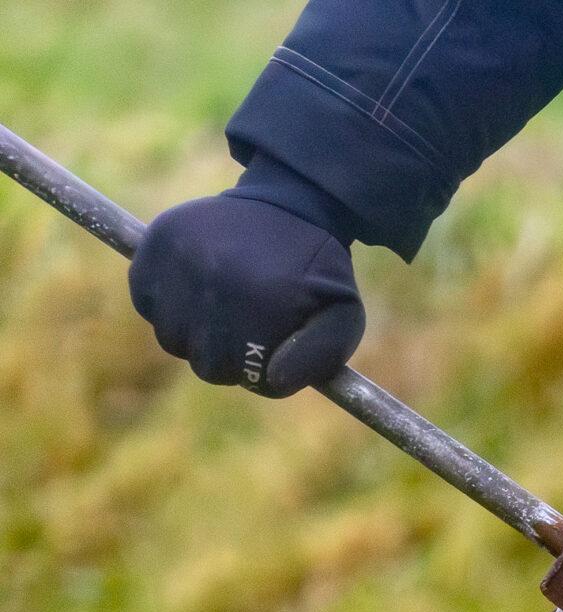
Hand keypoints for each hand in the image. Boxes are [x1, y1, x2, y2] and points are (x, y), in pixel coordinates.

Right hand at [129, 174, 364, 397]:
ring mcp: (180, 261)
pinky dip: (166, 306)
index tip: (274, 346)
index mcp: (265, 301)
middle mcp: (216, 280)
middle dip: (231, 358)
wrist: (288, 207)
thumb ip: (319, 358)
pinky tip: (195, 288)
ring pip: (172, 340)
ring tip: (222, 306)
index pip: (255, 380)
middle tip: (247, 327)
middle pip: (208, 366)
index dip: (267, 371)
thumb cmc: (316, 272)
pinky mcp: (154, 245)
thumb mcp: (343, 315)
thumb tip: (272, 380)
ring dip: (195, 335)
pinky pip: (146, 305)